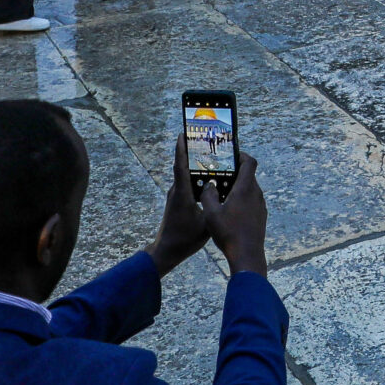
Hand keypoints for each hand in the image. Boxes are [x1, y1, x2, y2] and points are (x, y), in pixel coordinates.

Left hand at [148, 136, 213, 274]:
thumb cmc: (186, 238)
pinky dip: (195, 176)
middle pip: (183, 165)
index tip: (183, 133)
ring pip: (186, 175)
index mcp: (182, 193)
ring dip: (195, 164)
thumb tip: (216, 189)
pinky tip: (208, 178)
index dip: (181, 149)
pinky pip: (187, 184)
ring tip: (210, 155)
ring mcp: (176, 196)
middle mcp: (176, 191)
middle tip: (204, 138)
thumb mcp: (205, 222)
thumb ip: (211, 204)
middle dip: (192, 150)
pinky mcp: (177, 201)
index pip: (181, 166)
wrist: (167, 251)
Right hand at [201, 152, 268, 275]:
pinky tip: (230, 209)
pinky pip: (252, 200)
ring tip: (222, 192)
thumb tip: (209, 185)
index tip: (231, 154)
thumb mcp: (211, 213)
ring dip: (238, 187)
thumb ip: (208, 195)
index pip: (250, 162)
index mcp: (245, 188)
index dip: (242, 155)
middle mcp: (256, 193)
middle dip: (235, 172)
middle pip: (249, 175)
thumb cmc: (228, 232)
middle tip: (220, 174)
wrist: (247, 254)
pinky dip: (242, 199)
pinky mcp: (261, 215)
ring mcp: (260, 205)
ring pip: (250, 189)